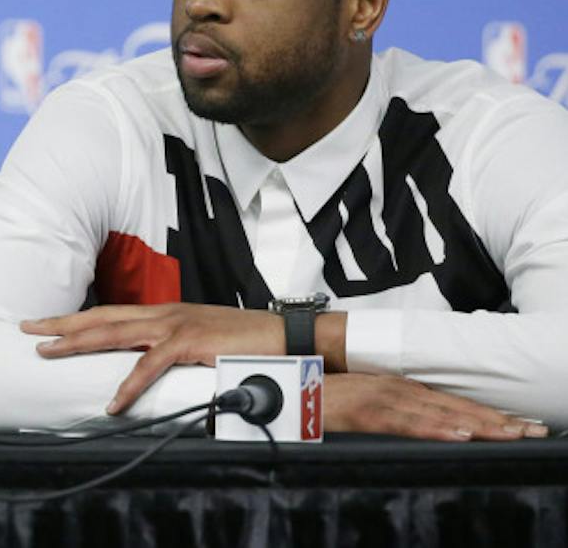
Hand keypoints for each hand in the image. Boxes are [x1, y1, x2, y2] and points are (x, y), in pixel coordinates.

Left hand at [22, 303, 283, 412]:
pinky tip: (113, 402)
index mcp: (161, 313)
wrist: (282, 335)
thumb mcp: (197, 339)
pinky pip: (150, 366)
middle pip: (100, 317)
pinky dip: (129, 385)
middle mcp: (161, 314)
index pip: (107, 313)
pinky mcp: (189, 343)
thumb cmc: (242, 340)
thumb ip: (169, 348)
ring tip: (48, 353)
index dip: (74, 318)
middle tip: (27, 328)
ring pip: (113, 333)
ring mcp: (173, 325)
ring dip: (77, 343)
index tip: (44, 323)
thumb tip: (145, 363)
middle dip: (61, 323)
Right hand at [325, 373, 548, 440]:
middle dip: (495, 419)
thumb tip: (432, 422)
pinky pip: (406, 423)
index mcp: (401, 389)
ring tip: (507, 432)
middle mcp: (398, 390)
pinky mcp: (366, 412)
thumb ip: (398, 409)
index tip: (520, 425)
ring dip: (476, 422)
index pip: (454, 403)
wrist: (289, 387)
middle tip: (531, 430)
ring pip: (439, 413)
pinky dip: (433, 427)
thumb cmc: (327, 396)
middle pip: (455, 406)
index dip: (489, 414)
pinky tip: (456, 433)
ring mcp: (383, 399)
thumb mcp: (369, 401)